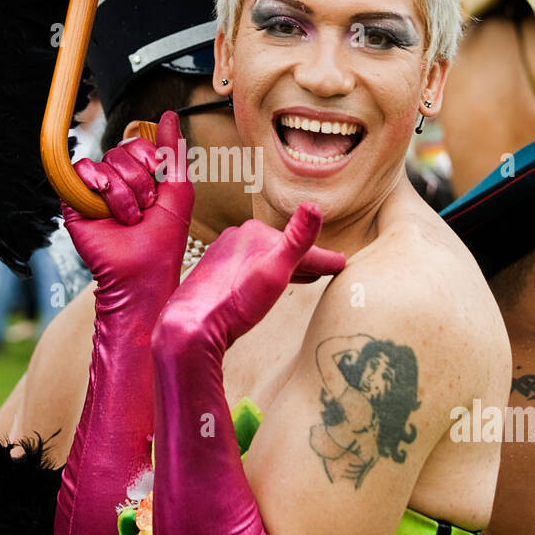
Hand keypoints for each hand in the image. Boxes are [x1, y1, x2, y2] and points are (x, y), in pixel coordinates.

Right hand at [62, 110, 193, 315]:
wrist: (142, 273)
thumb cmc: (163, 240)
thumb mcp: (179, 190)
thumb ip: (173, 151)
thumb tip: (169, 115)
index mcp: (140, 176)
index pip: (139, 144)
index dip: (151, 160)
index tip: (157, 188)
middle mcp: (116, 181)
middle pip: (122, 151)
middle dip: (139, 182)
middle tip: (143, 210)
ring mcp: (94, 190)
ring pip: (105, 162)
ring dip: (123, 193)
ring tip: (127, 219)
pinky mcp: (75, 201)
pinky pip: (80, 170)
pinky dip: (96, 183)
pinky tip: (105, 206)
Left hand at [154, 202, 345, 353]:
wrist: (191, 327)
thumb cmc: (235, 302)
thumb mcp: (275, 272)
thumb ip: (297, 240)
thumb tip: (314, 206)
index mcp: (255, 233)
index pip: (299, 246)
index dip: (323, 259)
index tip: (343, 265)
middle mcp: (237, 239)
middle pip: (281, 250)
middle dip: (305, 260)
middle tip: (327, 268)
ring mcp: (223, 257)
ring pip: (264, 259)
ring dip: (284, 267)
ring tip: (303, 277)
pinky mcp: (214, 277)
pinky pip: (248, 272)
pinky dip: (264, 276)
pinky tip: (264, 288)